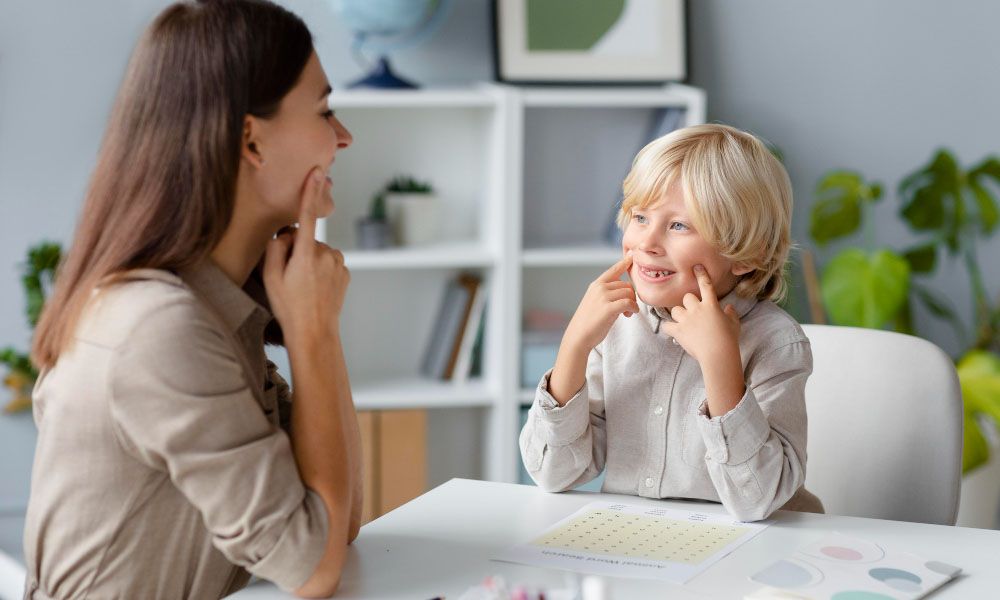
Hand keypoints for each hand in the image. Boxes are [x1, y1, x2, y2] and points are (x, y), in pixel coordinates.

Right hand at [263, 168, 349, 339]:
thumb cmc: (289, 307)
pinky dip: (321, 270)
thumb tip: (286, 233)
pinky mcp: (345, 273)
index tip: (317, 172)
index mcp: (306, 254)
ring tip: (302, 285)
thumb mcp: (270, 278)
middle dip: (296, 250)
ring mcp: (339, 264)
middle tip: (289, 277)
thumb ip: (275, 249)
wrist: (315, 333)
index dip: (310, 193)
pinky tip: (315, 288)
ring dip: (309, 261)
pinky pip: (328, 263)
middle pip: (306, 240)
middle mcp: (326, 255)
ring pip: (318, 252)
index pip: (307, 217)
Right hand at [562, 253, 638, 352]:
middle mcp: (599, 288)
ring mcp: (603, 297)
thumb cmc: (588, 322)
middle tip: (628, 308)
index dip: (624, 262)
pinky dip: (633, 308)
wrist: (578, 336)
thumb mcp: (594, 301)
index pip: (613, 270)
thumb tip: (624, 291)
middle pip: (626, 284)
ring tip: (628, 313)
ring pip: (629, 292)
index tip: (632, 254)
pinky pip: (628, 302)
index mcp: (596, 285)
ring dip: (632, 303)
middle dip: (631, 295)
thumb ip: (606, 293)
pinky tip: (630, 314)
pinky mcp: (609, 308)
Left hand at [659, 265, 740, 364]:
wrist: (718, 355)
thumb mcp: (734, 324)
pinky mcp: (678, 331)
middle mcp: (697, 309)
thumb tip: (729, 308)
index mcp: (711, 305)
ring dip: (679, 315)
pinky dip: (668, 327)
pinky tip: (673, 330)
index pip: (706, 285)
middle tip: (693, 313)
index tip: (696, 266)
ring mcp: (686, 320)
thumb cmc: (729, 340)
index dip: (701, 275)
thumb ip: (731, 314)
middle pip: (687, 297)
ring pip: (676, 310)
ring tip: (684, 323)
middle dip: (689, 303)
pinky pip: (667, 324)